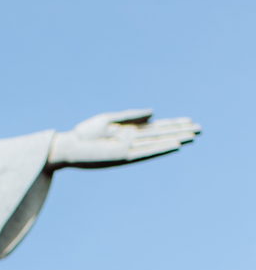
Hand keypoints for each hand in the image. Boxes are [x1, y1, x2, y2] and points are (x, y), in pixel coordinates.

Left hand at [47, 110, 198, 169]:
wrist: (69, 146)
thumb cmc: (85, 133)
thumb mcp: (109, 119)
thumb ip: (132, 116)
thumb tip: (155, 112)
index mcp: (130, 131)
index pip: (156, 127)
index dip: (173, 123)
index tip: (190, 120)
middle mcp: (133, 141)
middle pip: (161, 134)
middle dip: (180, 131)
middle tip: (200, 129)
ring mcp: (130, 149)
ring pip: (158, 143)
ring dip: (175, 139)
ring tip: (193, 136)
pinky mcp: (123, 157)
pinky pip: (146, 152)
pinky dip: (160, 149)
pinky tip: (174, 145)